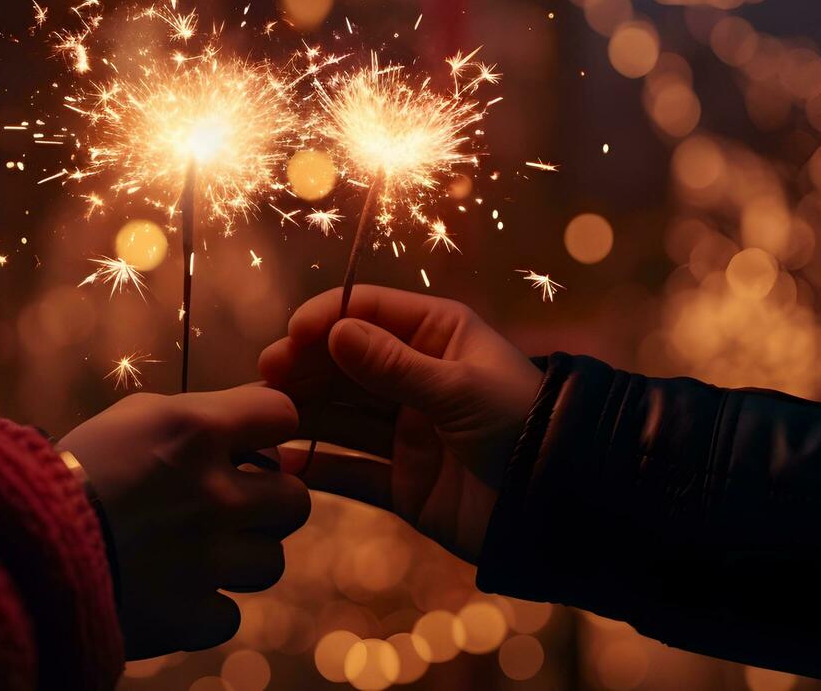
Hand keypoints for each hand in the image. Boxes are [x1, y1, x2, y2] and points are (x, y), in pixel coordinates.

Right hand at [57, 386, 309, 658]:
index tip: (252, 444)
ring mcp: (207, 560)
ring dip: (243, 556)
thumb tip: (259, 410)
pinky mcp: (191, 615)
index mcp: (197, 433)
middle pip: (295, 500)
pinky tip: (174, 588)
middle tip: (233, 505)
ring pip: (271, 561)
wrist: (18, 546)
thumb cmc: (77, 468)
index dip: (271, 429)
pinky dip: (207, 605)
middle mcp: (214, 494)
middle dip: (270, 502)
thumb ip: (201, 414)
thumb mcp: (135, 418)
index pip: (284, 417)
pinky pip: (230, 612)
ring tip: (198, 549)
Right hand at [258, 286, 540, 561]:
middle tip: (265, 376)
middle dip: (305, 367)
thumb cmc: (522, 428)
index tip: (292, 335)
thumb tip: (334, 332)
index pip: (371, 311)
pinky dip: (319, 468)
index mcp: (439, 335)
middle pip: (347, 363)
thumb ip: (393, 365)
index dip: (328, 319)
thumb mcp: (458, 389)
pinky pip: (351, 471)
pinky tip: (285, 463)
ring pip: (342, 415)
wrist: (558, 508)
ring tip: (262, 414)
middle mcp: (418, 377)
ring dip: (303, 412)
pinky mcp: (403, 482)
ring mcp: (407, 431)